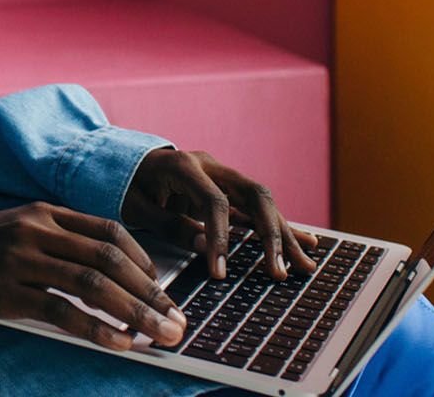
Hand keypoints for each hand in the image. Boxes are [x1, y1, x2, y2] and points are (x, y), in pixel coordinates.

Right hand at [0, 201, 187, 351]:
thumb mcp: (25, 230)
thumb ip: (65, 241)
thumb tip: (119, 273)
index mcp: (47, 212)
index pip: (109, 230)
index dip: (142, 259)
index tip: (163, 286)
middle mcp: (37, 231)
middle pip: (108, 260)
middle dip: (150, 293)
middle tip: (176, 320)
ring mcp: (21, 260)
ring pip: (91, 284)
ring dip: (133, 313)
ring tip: (160, 335)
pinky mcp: (8, 292)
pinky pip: (61, 311)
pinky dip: (95, 329)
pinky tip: (118, 344)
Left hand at [120, 147, 319, 281]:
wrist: (126, 161)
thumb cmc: (126, 184)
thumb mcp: (136, 206)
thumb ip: (169, 224)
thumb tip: (204, 246)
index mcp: (184, 166)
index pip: (215, 202)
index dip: (221, 238)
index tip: (221, 272)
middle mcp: (211, 166)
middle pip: (254, 195)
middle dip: (270, 235)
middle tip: (277, 271)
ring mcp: (224, 176)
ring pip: (264, 204)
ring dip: (284, 235)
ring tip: (305, 265)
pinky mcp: (230, 189)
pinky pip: (258, 209)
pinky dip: (280, 228)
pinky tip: (307, 244)